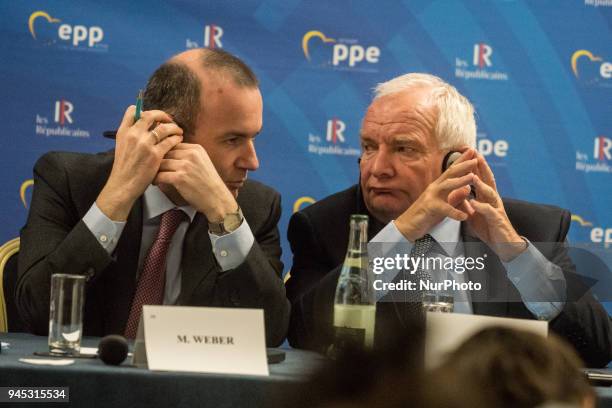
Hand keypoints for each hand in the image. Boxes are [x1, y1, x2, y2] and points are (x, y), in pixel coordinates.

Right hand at [97, 106, 182, 220]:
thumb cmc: (124, 168)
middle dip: (163, 116)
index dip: (144, 110)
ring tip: (178, 131)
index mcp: (123, 131)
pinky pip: (170, 141)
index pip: (132, 111)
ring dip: (174, 127)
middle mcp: (133, 134)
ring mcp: (144, 144)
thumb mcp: (122, 146)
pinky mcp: (155, 154)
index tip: (154, 116)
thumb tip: (145, 127)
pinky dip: (176, 138)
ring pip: (164, 127)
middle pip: (151, 115)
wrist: (124, 184)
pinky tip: (179, 140)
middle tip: (170, 120)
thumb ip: (131, 136)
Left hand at [155, 143, 236, 221]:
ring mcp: (186, 166)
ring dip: (155, 170)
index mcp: (196, 148)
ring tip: (153, 176)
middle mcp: (191, 154)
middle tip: (152, 168)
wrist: (217, 199)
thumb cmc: (208, 184)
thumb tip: (170, 152)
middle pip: (166, 153)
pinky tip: (156, 183)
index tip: (160, 159)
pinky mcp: (180, 178)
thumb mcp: (202, 162)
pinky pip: (161, 175)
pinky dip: (156, 180)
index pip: (173, 144)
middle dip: (158, 161)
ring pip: (161, 163)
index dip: (165, 152)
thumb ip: (189, 155)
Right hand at [395, 150, 477, 241]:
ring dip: (460, 181)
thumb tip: (468, 188)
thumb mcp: (443, 204)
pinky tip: (464, 216)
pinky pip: (444, 209)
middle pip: (450, 173)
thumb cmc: (425, 215)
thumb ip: (455, 196)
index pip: (452, 170)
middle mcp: (434, 188)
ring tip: (473, 177)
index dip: (462, 160)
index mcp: (439, 186)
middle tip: (476, 158)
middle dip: (463, 165)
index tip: (473, 151)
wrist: (407, 226)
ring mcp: (431, 197)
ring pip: (447, 186)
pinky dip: (454, 212)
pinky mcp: (429, 208)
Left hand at [461, 153, 526, 260]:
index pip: (481, 178)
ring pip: (490, 193)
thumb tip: (457, 194)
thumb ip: (466, 204)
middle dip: (482, 167)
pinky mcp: (497, 220)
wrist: (503, 245)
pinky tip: (474, 203)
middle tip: (475, 153)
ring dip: (481, 184)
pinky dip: (481, 207)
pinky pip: (489, 212)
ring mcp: (496, 209)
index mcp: (486, 197)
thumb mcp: (474, 214)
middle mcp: (493, 200)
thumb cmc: (489, 228)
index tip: (469, 153)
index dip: (475, 166)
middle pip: (488, 180)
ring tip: (472, 176)